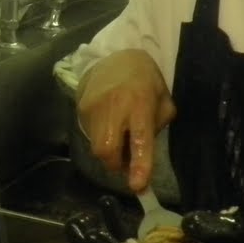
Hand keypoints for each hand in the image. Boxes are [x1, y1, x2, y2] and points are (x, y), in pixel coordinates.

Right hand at [76, 50, 174, 192]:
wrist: (114, 56)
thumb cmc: (145, 80)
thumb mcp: (162, 100)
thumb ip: (156, 126)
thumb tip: (143, 155)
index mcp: (140, 103)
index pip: (140, 139)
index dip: (139, 164)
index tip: (138, 186)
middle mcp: (114, 107)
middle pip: (107, 151)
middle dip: (117, 164)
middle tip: (128, 161)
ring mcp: (93, 108)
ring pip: (96, 148)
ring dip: (110, 153)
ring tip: (119, 138)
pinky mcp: (80, 109)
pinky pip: (90, 136)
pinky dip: (101, 139)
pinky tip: (109, 125)